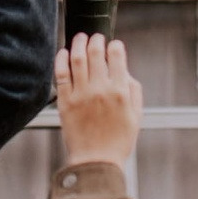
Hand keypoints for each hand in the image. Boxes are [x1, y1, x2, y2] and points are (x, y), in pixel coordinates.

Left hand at [56, 33, 142, 167]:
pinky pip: (61, 74)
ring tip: (80, 38)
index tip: (113, 45)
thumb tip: (124, 70)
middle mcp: (100, 89)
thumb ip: (133, 90)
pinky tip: (63, 52)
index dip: (115, 46)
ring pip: (77, 58)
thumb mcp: (136, 115)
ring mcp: (81, 94)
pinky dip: (61, 59)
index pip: (117, 56)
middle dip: (96, 40)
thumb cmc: (118, 141)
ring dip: (79, 43)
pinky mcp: (65, 101)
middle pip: (95, 53)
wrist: (96, 161)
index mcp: (120, 91)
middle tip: (96, 37)